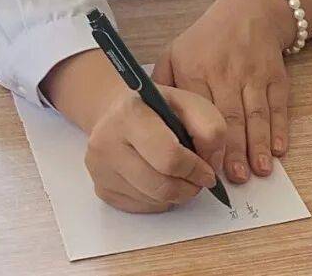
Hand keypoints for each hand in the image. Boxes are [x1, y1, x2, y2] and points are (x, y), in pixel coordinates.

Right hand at [85, 84, 225, 212]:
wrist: (121, 113)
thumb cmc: (162, 108)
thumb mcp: (192, 103)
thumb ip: (210, 129)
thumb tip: (211, 167)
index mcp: (131, 113)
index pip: (168, 156)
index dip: (195, 169)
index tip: (209, 173)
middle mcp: (107, 142)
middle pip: (158, 185)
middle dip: (188, 187)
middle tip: (201, 181)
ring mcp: (100, 169)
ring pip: (151, 200)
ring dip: (176, 195)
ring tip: (184, 176)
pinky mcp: (101, 189)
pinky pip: (141, 207)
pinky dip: (160, 200)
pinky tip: (163, 179)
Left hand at [151, 0, 311, 184]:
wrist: (250, 9)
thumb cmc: (207, 38)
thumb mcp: (175, 53)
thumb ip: (161, 86)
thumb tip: (149, 123)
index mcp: (197, 70)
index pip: (199, 112)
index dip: (203, 142)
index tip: (203, 168)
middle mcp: (227, 72)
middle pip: (230, 117)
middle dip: (233, 150)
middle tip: (234, 179)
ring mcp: (254, 73)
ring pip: (256, 114)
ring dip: (258, 144)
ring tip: (259, 171)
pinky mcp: (276, 74)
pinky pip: (278, 105)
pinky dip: (280, 128)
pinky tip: (278, 149)